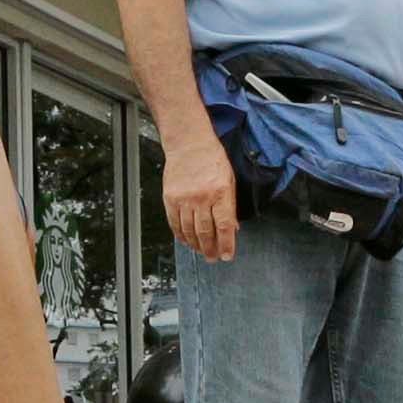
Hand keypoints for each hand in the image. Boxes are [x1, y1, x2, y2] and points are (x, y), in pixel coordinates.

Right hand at [163, 132, 239, 262]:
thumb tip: (232, 228)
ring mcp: (184, 199)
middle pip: (206, 232)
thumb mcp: (229, 181)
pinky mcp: (170, 198)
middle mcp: (202, 197)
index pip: (224, 226)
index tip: (227, 256)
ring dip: (196, 245)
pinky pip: (175, 223)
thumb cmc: (212, 160)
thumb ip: (230, 206)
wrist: (189, 144)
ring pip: (190, 230)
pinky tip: (187, 241)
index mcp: (220, 193)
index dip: (226, 244)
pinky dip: (181, 235)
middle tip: (213, 258)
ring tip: (201, 251)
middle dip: (211, 249)